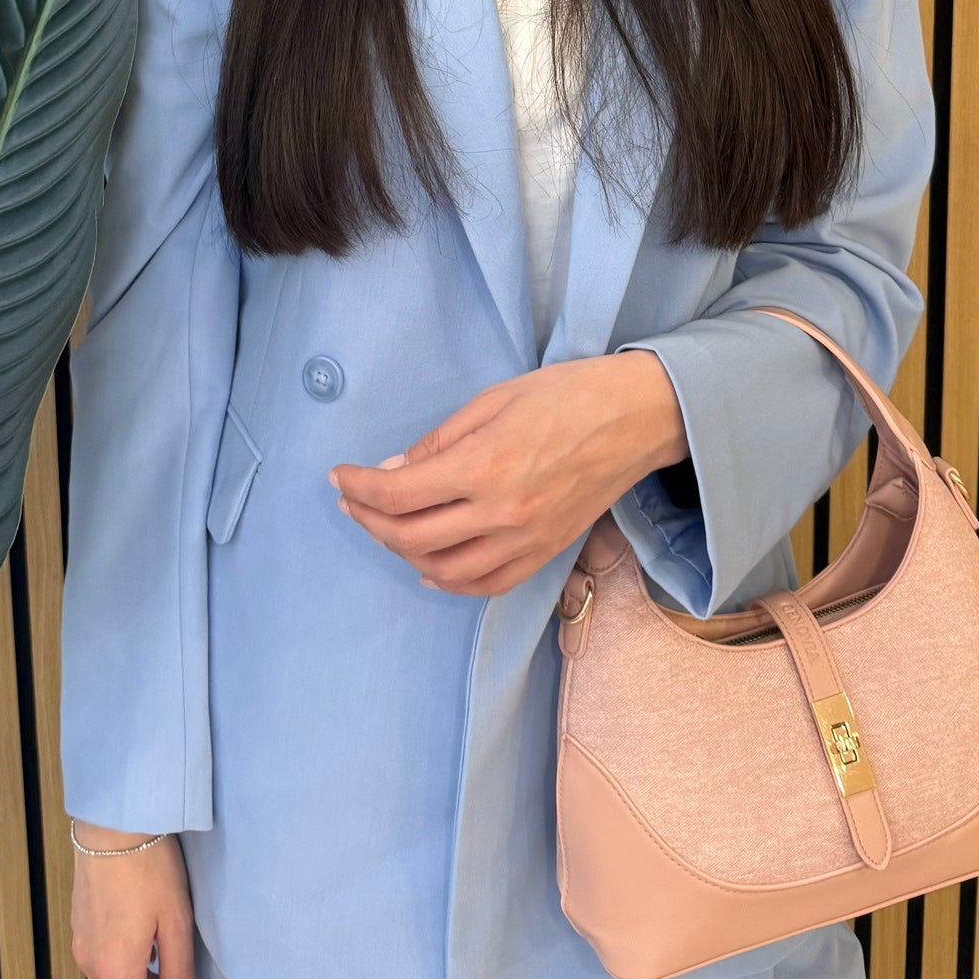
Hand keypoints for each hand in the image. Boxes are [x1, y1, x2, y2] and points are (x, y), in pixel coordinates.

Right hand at [69, 821, 194, 978]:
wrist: (112, 822)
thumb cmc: (149, 868)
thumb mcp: (176, 922)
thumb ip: (178, 975)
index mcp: (115, 972)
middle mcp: (91, 964)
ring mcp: (82, 942)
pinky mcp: (81, 923)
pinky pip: (103, 965)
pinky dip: (126, 976)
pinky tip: (150, 956)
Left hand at [328, 350, 688, 594]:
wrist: (638, 417)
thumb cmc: (566, 394)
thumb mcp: (493, 400)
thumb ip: (439, 442)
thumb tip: (392, 472)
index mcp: (485, 466)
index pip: (399, 494)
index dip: (358, 488)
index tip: (340, 476)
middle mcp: (502, 513)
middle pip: (411, 537)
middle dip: (369, 520)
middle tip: (352, 500)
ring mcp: (526, 540)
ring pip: (444, 570)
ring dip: (403, 552)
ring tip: (385, 527)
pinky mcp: (546, 553)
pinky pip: (487, 584)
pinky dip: (450, 581)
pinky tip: (430, 566)